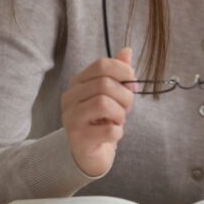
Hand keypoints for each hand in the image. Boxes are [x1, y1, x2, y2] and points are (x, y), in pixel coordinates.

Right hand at [61, 47, 135, 176]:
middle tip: (127, 107)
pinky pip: (108, 131)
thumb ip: (117, 72)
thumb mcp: (111, 93)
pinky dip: (118, 132)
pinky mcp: (78, 139)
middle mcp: (70, 98)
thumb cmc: (101, 119)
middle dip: (125, 96)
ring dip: (120, 113)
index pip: (102, 65)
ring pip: (103, 104)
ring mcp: (71, 118)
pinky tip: (113, 134)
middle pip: (104, 84)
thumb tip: (127, 51)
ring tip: (119, 120)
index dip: (124, 72)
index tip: (133, 85)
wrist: (88, 152)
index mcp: (78, 82)